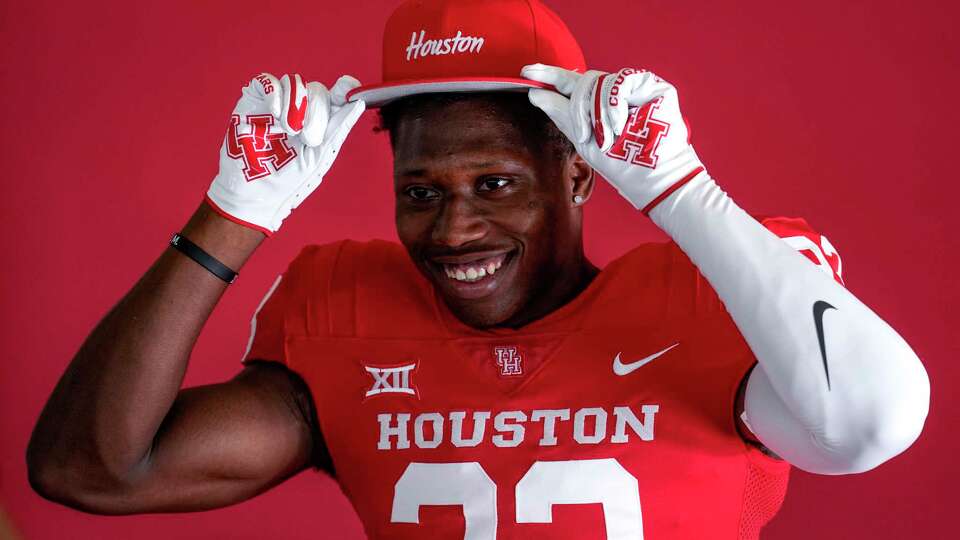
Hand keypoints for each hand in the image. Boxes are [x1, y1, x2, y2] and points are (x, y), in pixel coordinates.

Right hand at [206, 72, 365, 234]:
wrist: (254, 191)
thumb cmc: (289, 180)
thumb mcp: (320, 156)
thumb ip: (339, 127)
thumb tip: (359, 102)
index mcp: (319, 123)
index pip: (336, 97)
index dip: (344, 89)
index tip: (348, 88)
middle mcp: (300, 110)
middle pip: (318, 89)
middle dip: (316, 111)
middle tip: (306, 138)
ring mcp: (277, 104)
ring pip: (295, 82)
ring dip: (296, 104)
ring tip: (288, 130)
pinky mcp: (254, 100)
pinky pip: (268, 80)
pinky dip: (275, 93)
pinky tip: (275, 114)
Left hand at [522, 64, 704, 214]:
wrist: (651, 176)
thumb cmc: (621, 164)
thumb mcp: (583, 139)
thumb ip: (561, 114)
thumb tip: (535, 93)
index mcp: (595, 105)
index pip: (570, 83)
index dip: (549, 74)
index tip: (527, 71)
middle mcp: (613, 93)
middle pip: (582, 80)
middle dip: (576, 106)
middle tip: (583, 133)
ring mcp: (632, 87)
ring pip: (599, 80)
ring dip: (598, 113)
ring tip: (609, 137)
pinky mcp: (651, 85)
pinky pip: (622, 80)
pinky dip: (616, 104)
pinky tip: (621, 124)